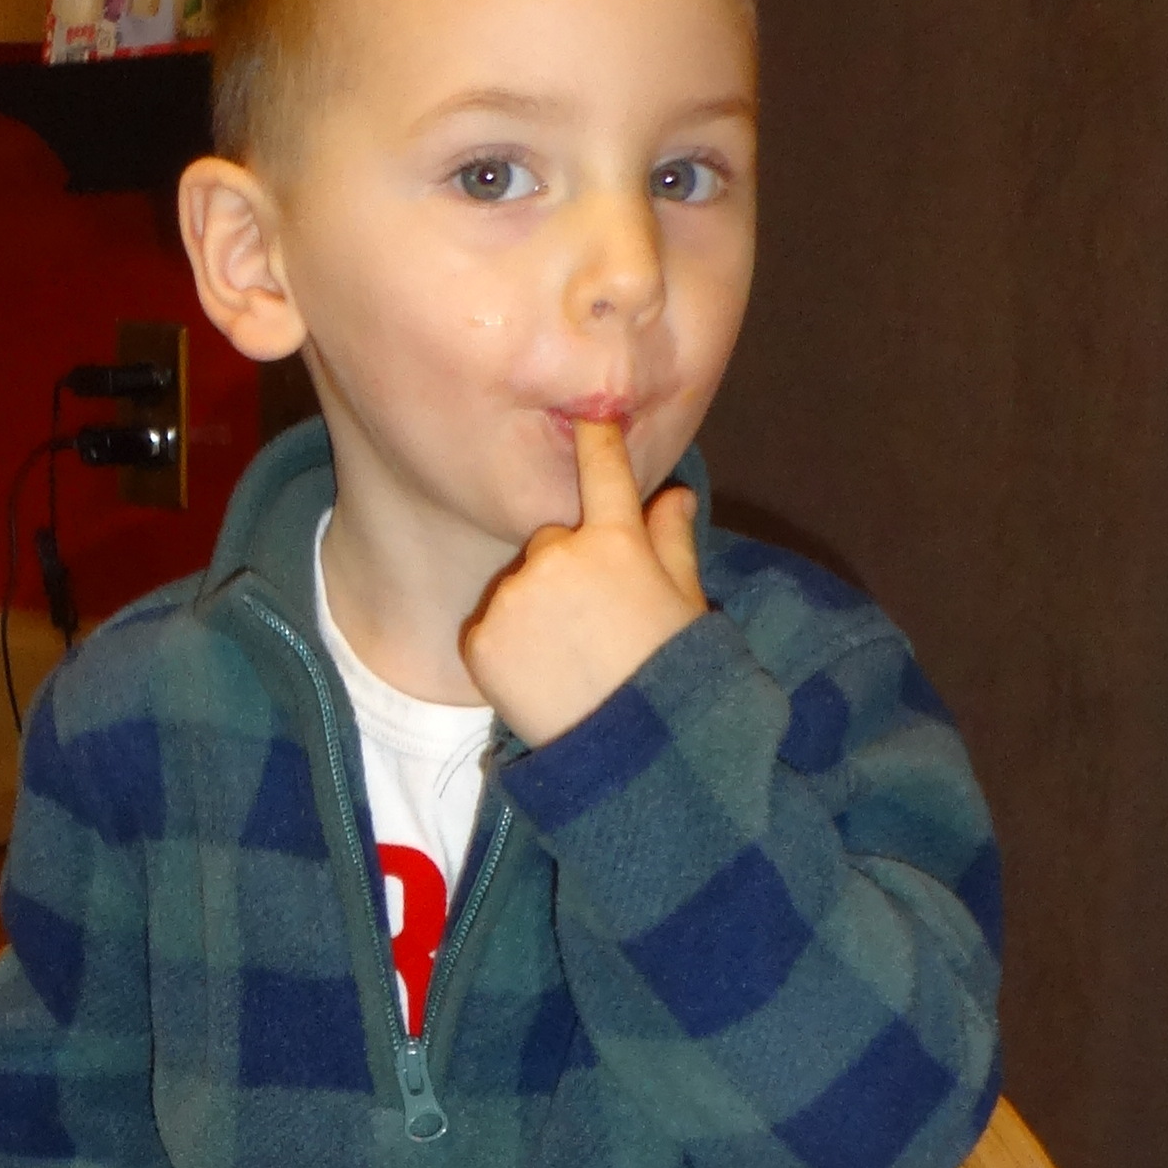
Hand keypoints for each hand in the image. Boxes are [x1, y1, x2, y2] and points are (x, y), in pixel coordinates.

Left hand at [459, 417, 705, 742]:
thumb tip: (674, 494)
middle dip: (569, 568)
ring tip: (570, 659)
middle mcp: (558, 555)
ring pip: (522, 583)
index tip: (588, 413)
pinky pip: (493, 625)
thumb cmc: (672, 676)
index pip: (603, 471)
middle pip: (554, 540)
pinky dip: (510, 645)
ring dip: (538, 607)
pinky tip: (542, 676)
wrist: (634, 754)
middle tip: (598, 625)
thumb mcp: (685, 604)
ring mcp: (515, 595)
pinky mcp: (482, 637)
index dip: (596, 439)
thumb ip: (672, 541)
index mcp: (616, 540)